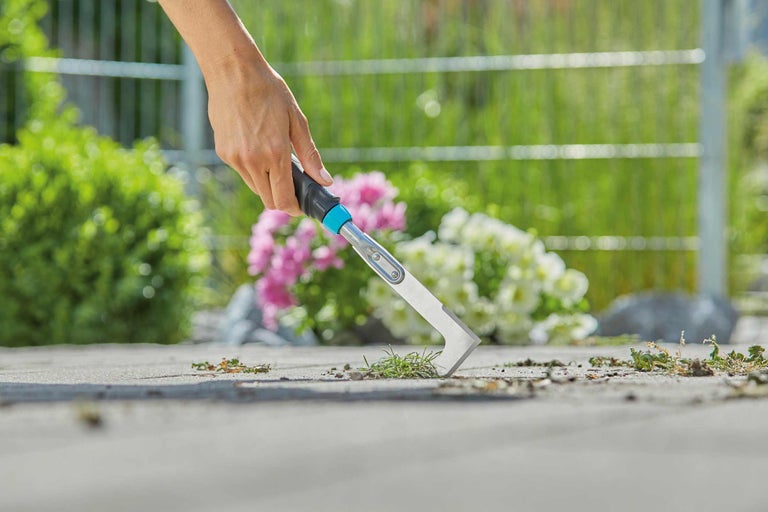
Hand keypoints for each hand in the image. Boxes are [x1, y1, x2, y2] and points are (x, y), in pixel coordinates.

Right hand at [205, 52, 331, 214]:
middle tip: (294, 186)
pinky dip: (254, 170)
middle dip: (282, 199)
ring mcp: (235, 159)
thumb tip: (325, 181)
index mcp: (275, 154)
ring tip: (276, 160)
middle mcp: (252, 161)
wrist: (232, 72)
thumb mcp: (297, 120)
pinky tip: (258, 147)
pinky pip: (243, 172)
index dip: (294, 208)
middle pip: (268, 200)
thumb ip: (310, 155)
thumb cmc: (269, 92)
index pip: (283, 199)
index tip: (301, 206)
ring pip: (255, 187)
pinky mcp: (223, 153)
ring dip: (268, 184)